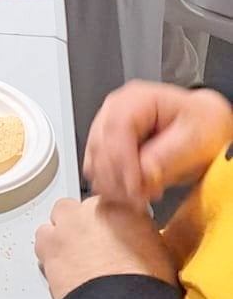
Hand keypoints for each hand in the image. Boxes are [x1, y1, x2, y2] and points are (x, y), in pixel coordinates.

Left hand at [35, 194, 177, 298]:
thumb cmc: (147, 283)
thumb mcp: (157, 249)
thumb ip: (139, 232)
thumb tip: (136, 235)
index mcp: (118, 205)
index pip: (104, 205)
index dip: (104, 223)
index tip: (106, 237)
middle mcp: (89, 209)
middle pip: (73, 210)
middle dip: (77, 226)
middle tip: (87, 250)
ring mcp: (66, 227)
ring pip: (53, 225)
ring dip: (59, 239)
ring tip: (71, 262)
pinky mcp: (49, 248)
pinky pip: (41, 245)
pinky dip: (48, 256)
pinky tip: (60, 271)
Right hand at [83, 81, 232, 208]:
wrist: (204, 129)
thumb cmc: (202, 126)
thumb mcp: (195, 139)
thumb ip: (168, 157)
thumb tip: (143, 174)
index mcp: (137, 98)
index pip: (116, 127)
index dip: (122, 161)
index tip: (135, 189)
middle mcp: (116, 109)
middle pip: (99, 145)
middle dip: (117, 178)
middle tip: (140, 199)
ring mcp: (108, 126)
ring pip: (94, 160)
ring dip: (113, 186)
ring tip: (140, 199)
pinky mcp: (107, 146)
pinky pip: (96, 169)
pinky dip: (110, 186)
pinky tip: (131, 195)